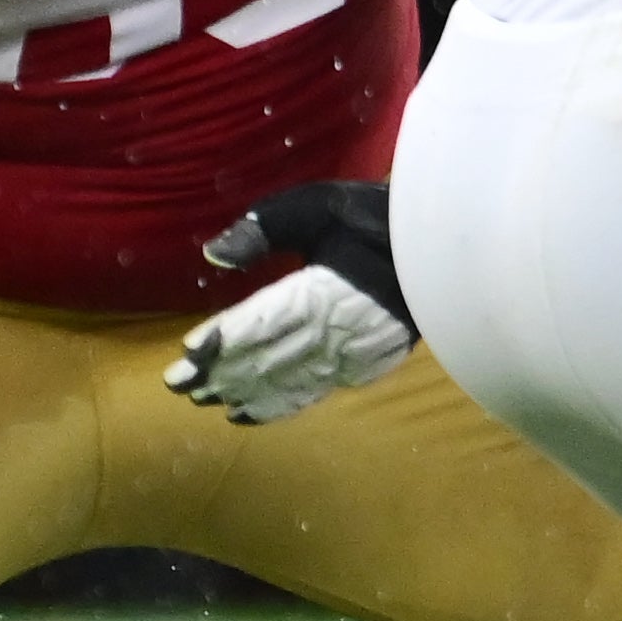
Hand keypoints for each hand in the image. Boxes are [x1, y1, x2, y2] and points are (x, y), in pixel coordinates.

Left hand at [165, 180, 416, 424]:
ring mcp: (349, 355)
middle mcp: (331, 331)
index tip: (188, 354)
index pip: (260, 322)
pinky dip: (276, 406)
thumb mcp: (316, 206)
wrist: (443, 251)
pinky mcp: (361, 367)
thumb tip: (212, 254)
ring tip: (203, 400)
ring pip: (284, 381)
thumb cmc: (374, 218)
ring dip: (241, 391)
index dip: (223, 340)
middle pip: (266, 359)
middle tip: (177, 385)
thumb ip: (262, 228)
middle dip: (220, 372)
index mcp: (318, 290)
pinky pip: (310, 393)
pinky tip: (246, 414)